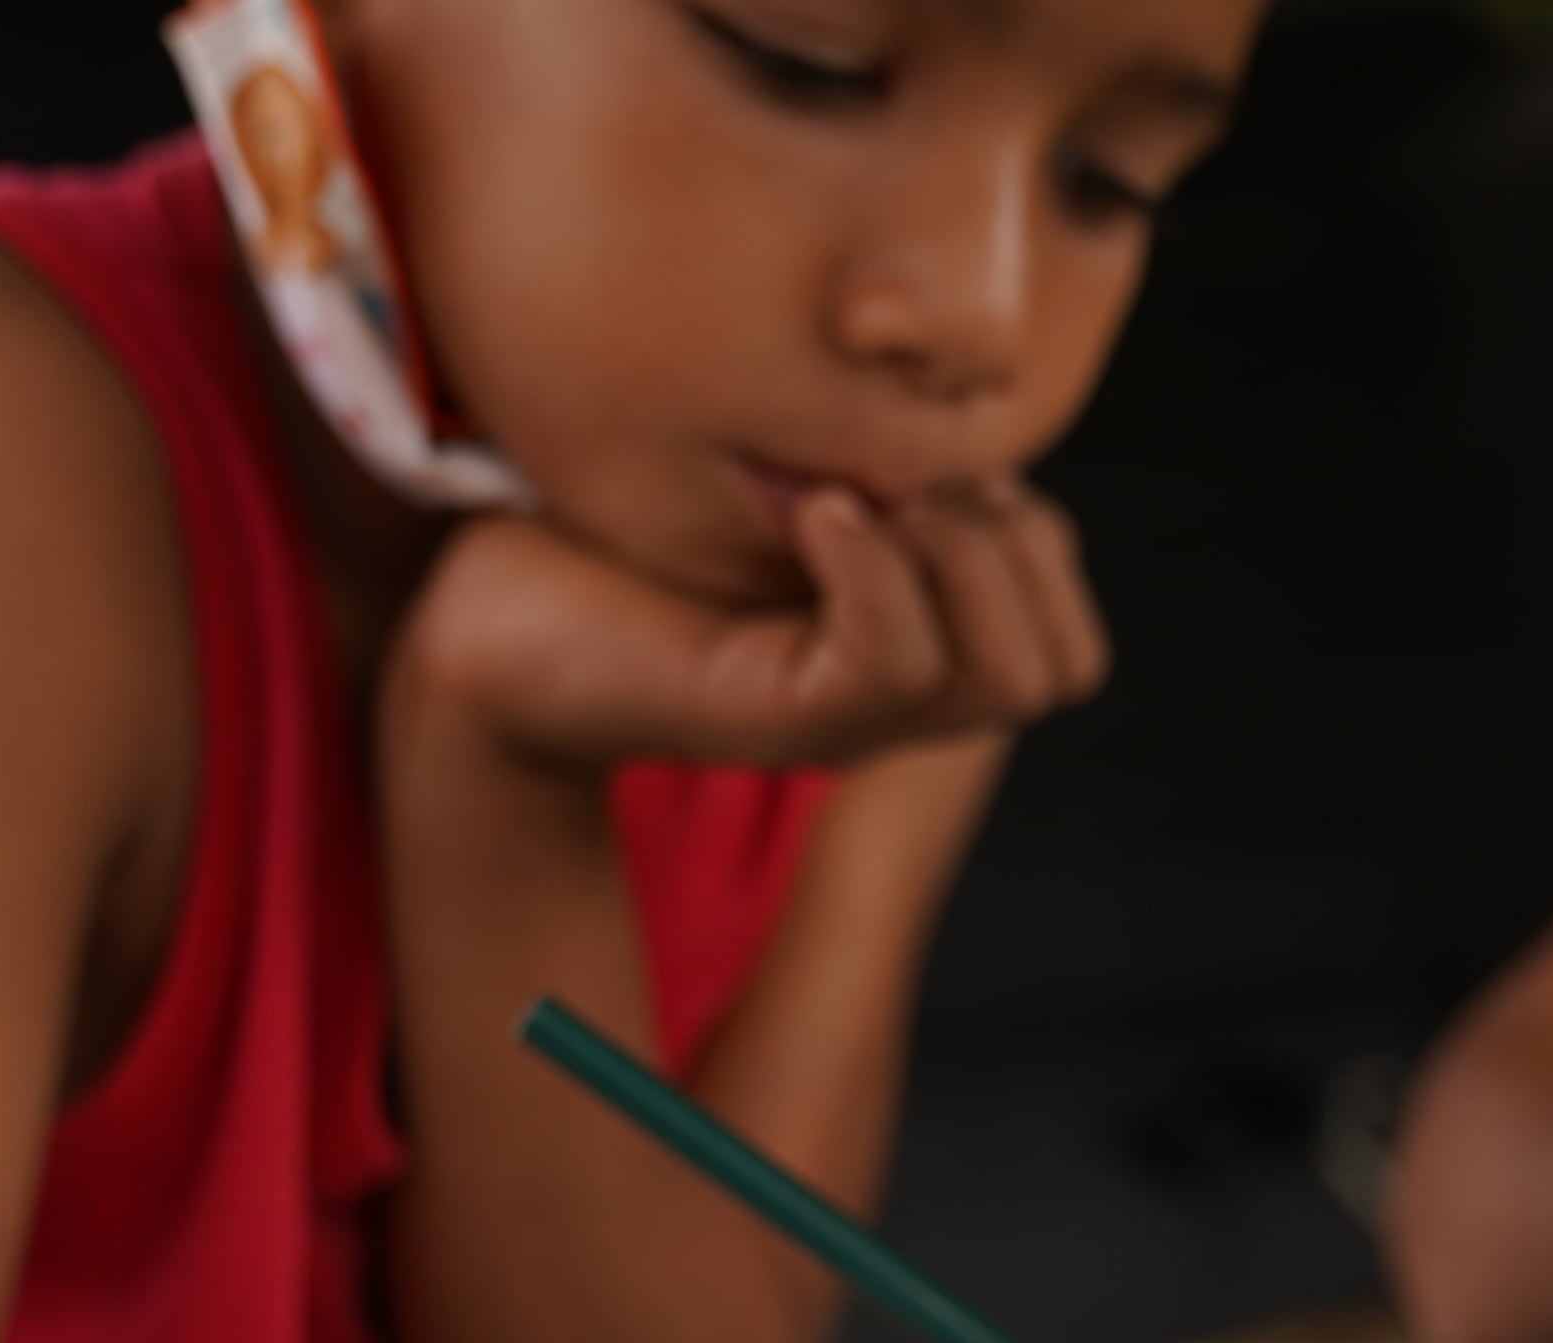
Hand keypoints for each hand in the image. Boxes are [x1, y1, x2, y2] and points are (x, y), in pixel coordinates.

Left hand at [389, 475, 1109, 775]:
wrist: (482, 619)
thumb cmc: (615, 536)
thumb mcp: (780, 479)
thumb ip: (879, 468)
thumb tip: (955, 411)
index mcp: (916, 652)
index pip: (1069, 632)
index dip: (1032, 536)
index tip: (917, 470)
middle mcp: (897, 704)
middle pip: (1066, 665)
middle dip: (1016, 545)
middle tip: (894, 484)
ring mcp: (841, 722)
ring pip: (1009, 676)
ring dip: (958, 558)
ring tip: (854, 498)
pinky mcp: (773, 720)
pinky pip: (893, 663)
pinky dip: (874, 568)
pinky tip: (811, 511)